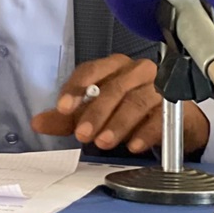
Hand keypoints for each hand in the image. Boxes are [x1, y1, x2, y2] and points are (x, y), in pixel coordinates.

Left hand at [32, 54, 209, 154]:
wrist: (167, 121)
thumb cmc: (126, 108)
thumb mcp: (94, 112)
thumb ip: (67, 117)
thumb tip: (38, 123)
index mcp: (112, 66)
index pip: (90, 71)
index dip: (75, 89)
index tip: (63, 108)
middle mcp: (135, 71)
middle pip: (113, 88)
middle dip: (95, 113)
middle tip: (83, 134)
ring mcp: (157, 87)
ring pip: (136, 102)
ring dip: (118, 124)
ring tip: (104, 142)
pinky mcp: (175, 107)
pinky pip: (160, 118)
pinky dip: (145, 132)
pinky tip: (134, 145)